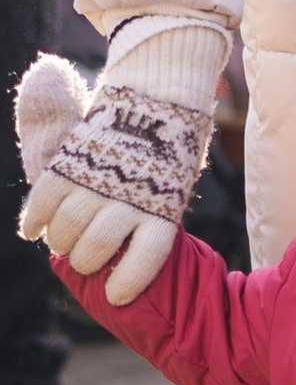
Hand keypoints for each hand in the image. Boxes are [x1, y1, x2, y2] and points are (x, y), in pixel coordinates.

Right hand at [13, 59, 205, 305]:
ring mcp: (99, 177)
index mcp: (165, 205)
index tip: (115, 296)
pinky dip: (35, 219)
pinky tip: (33, 230)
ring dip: (61, 242)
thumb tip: (125, 256)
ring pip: (69, 228)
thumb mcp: (172, 183)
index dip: (129, 281)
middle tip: (84, 261)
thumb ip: (149, 216)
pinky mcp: (73, 158)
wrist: (163, 88)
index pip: (147, 256)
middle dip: (86, 262)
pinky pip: (45, 198)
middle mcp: (131, 194)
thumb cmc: (170, 146)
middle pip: (97, 247)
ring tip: (62, 243)